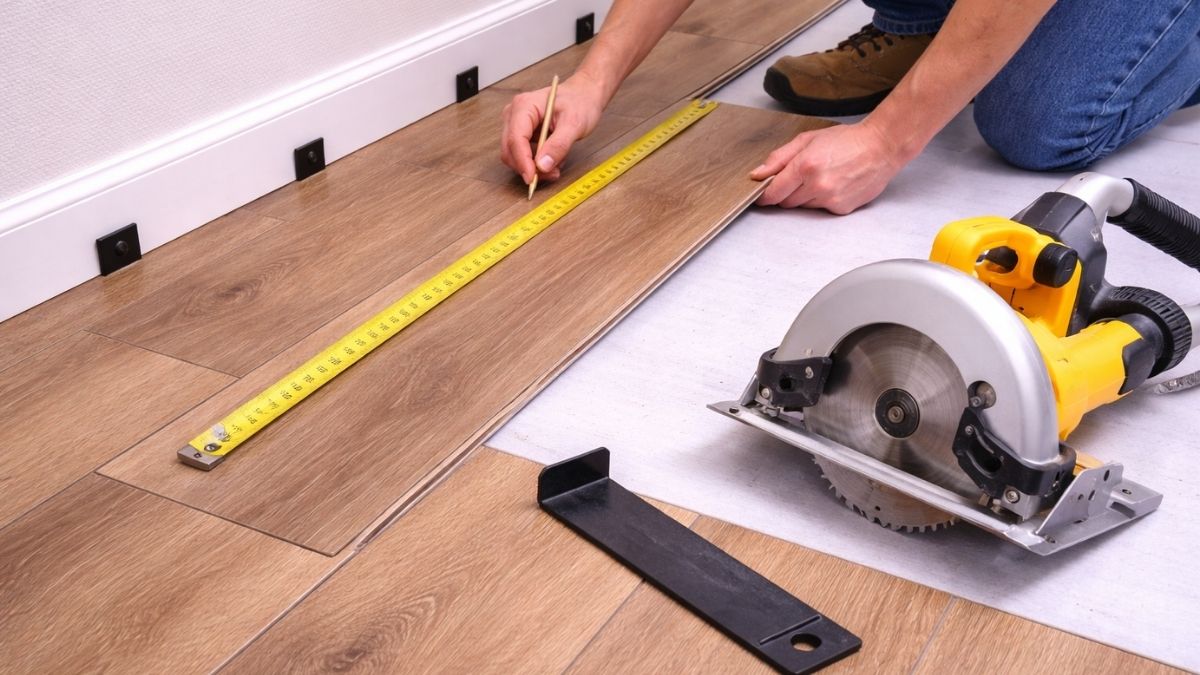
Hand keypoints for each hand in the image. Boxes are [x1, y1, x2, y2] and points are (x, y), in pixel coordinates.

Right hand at [500, 74, 606, 183]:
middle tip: (552, 174)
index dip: (522, 161)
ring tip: (557, 165)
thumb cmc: (580, 102)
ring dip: (534, 167)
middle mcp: (514, 114)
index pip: (515, 138)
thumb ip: (559, 145)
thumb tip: (542, 166)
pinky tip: (554, 158)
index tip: (532, 179)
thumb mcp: (574, 124)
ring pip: (514, 156)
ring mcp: (516, 125)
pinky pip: (522, 156)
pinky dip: (537, 163)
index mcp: (524, 106)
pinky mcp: (522, 134)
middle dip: (528, 167)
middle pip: (509, 150)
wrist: (584, 96)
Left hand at [750, 122, 907, 213]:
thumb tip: (758, 174)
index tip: (762, 195)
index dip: (765, 195)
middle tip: (801, 177)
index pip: (773, 192)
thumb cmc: (847, 140)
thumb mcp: (808, 140)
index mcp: (805, 165)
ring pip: (803, 207)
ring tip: (822, 177)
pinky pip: (821, 209)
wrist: (881, 147)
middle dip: (788, 192)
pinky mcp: (841, 208)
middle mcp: (817, 185)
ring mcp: (830, 198)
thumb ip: (779, 158)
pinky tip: (835, 184)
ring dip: (805, 196)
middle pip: (786, 202)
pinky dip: (822, 200)